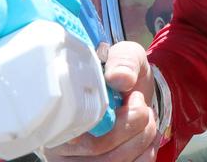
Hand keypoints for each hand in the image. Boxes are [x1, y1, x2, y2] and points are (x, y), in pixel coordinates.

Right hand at [47, 41, 160, 161]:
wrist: (139, 92)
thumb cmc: (124, 74)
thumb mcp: (126, 55)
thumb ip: (123, 60)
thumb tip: (119, 78)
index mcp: (60, 111)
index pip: (70, 128)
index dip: (98, 120)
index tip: (125, 103)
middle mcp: (62, 144)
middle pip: (97, 148)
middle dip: (132, 124)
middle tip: (141, 105)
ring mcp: (80, 161)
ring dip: (142, 137)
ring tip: (146, 118)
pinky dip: (146, 153)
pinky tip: (146, 136)